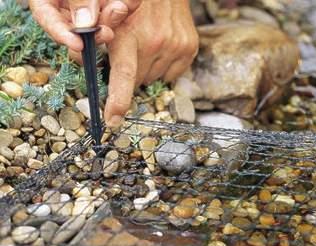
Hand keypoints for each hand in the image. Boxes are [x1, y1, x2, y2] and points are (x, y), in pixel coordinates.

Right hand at [29, 0, 140, 50]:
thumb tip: (85, 23)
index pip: (47, 18)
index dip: (61, 34)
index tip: (78, 44)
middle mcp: (70, 2)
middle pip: (79, 25)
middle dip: (95, 30)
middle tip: (107, 33)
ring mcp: (92, 3)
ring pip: (102, 18)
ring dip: (114, 18)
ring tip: (122, 7)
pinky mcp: (111, 1)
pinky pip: (122, 6)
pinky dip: (129, 4)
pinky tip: (134, 0)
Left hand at [102, 0, 198, 126]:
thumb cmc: (132, 0)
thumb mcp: (106, 11)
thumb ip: (93, 38)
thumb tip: (83, 63)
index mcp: (130, 33)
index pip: (124, 75)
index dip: (118, 101)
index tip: (112, 120)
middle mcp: (156, 41)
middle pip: (137, 81)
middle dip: (129, 73)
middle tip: (128, 51)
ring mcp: (175, 46)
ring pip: (152, 79)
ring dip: (146, 69)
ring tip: (146, 44)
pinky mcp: (189, 48)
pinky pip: (170, 75)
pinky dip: (161, 67)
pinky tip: (160, 47)